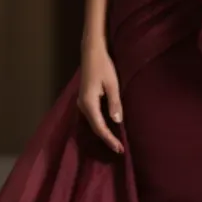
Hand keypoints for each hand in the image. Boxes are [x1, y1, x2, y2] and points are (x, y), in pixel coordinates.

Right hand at [77, 39, 124, 153]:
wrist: (91, 52)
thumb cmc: (103, 66)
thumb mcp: (112, 84)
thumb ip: (114, 103)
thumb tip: (117, 121)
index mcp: (89, 103)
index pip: (100, 127)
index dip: (109, 139)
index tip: (119, 148)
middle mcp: (82, 105)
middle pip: (95, 127)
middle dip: (107, 139)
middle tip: (119, 149)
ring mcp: (82, 102)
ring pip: (93, 123)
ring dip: (103, 133)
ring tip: (115, 142)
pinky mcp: (85, 99)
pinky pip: (92, 117)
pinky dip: (100, 125)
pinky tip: (108, 128)